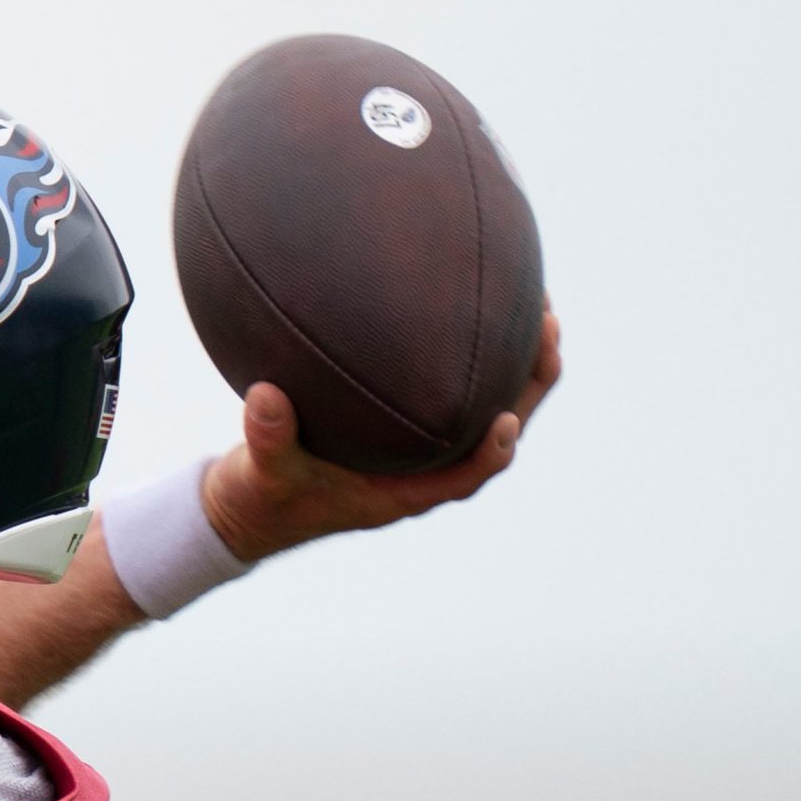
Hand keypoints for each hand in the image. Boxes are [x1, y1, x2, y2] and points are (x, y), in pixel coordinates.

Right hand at [200, 301, 562, 562]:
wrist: (252, 504)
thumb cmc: (262, 496)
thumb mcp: (258, 472)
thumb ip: (266, 439)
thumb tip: (264, 396)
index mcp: (403, 494)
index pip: (464, 478)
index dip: (491, 452)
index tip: (507, 420)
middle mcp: (425, 469)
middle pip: (498, 430)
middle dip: (530, 382)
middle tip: (548, 325)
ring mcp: (422, 445)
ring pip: (488, 403)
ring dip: (517, 359)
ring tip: (538, 300)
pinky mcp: (410, 420)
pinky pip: (457, 384)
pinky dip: (474, 349)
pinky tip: (473, 296)